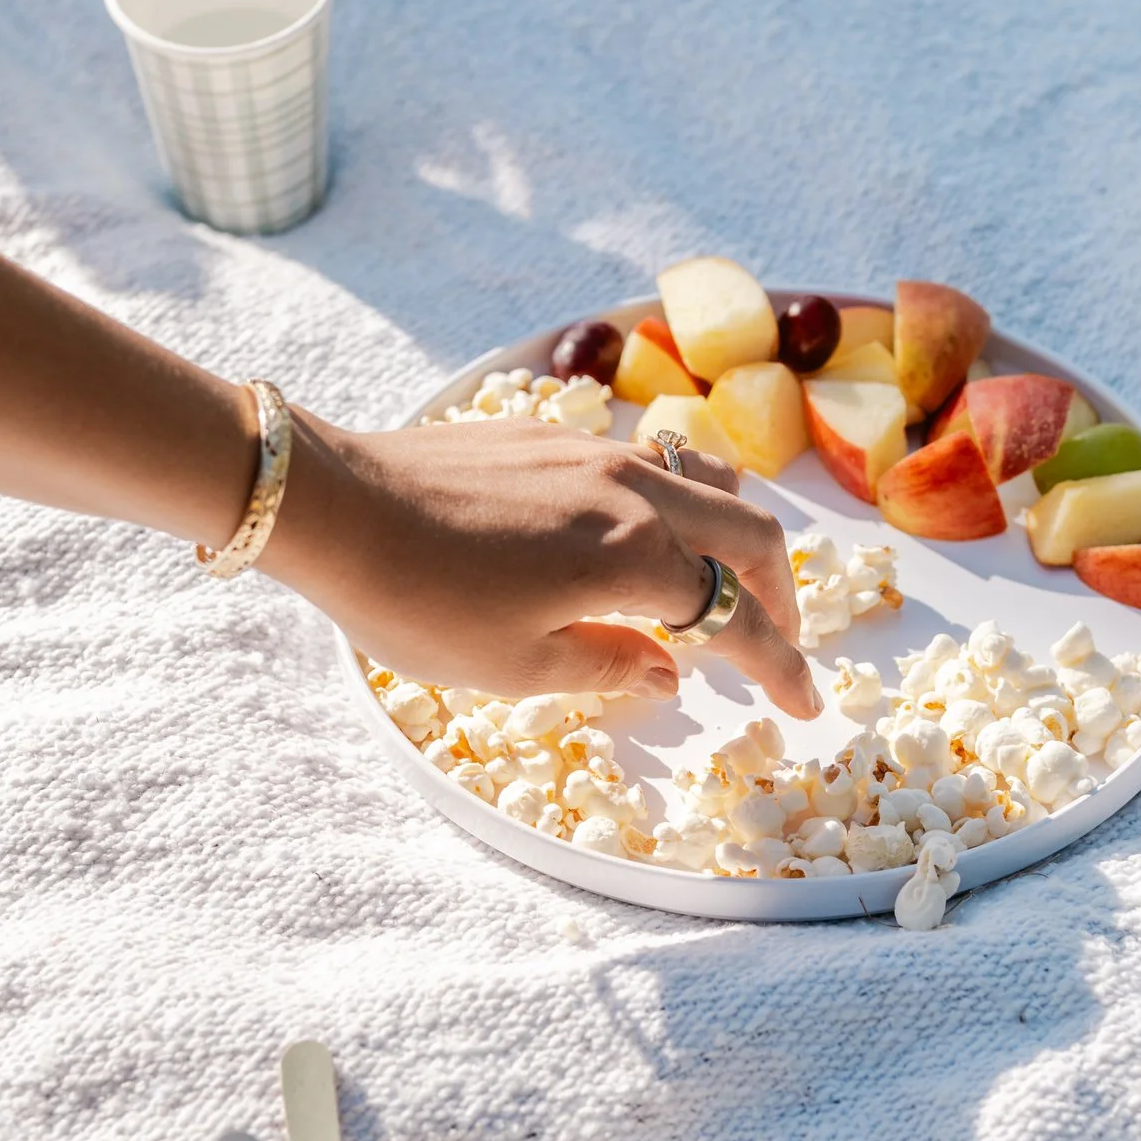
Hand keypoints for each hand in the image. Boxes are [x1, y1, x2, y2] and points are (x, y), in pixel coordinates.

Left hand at [262, 409, 821, 715]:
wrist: (334, 505)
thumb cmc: (416, 603)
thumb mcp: (515, 668)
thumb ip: (609, 667)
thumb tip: (669, 673)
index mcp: (636, 558)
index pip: (735, 619)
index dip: (781, 666)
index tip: (805, 703)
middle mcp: (634, 494)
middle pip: (748, 533)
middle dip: (778, 594)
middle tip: (776, 642)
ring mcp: (595, 454)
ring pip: (707, 480)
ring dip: (738, 534)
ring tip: (725, 580)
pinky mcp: (553, 436)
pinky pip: (652, 462)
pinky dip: (681, 502)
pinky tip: (647, 535)